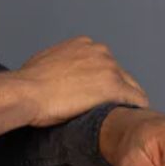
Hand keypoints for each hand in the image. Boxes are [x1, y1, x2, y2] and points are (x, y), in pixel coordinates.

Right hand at [17, 36, 148, 125]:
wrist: (27, 92)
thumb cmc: (27, 84)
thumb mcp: (42, 64)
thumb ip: (56, 67)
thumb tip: (52, 78)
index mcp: (83, 45)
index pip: (103, 64)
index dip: (102, 82)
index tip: (99, 98)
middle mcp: (99, 51)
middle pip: (119, 74)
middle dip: (116, 91)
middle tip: (113, 111)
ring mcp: (108, 68)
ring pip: (130, 86)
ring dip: (127, 101)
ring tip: (125, 118)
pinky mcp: (113, 87)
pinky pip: (135, 99)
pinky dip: (136, 109)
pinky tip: (135, 120)